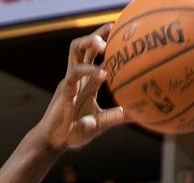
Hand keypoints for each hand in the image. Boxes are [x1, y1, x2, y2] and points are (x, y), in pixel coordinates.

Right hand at [34, 30, 128, 152]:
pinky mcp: (65, 90)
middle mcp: (79, 77)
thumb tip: (139, 115)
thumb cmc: (74, 132)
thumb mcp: (101, 124)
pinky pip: (75, 73)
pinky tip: (103, 74)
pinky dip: (89, 70)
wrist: (54, 142)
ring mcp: (70, 81)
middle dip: (98, 34)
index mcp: (87, 83)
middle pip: (85, 46)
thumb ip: (117, 117)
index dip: (109, 45)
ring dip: (88, 42)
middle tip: (113, 28)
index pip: (96, 57)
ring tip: (102, 44)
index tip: (124, 36)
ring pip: (76, 50)